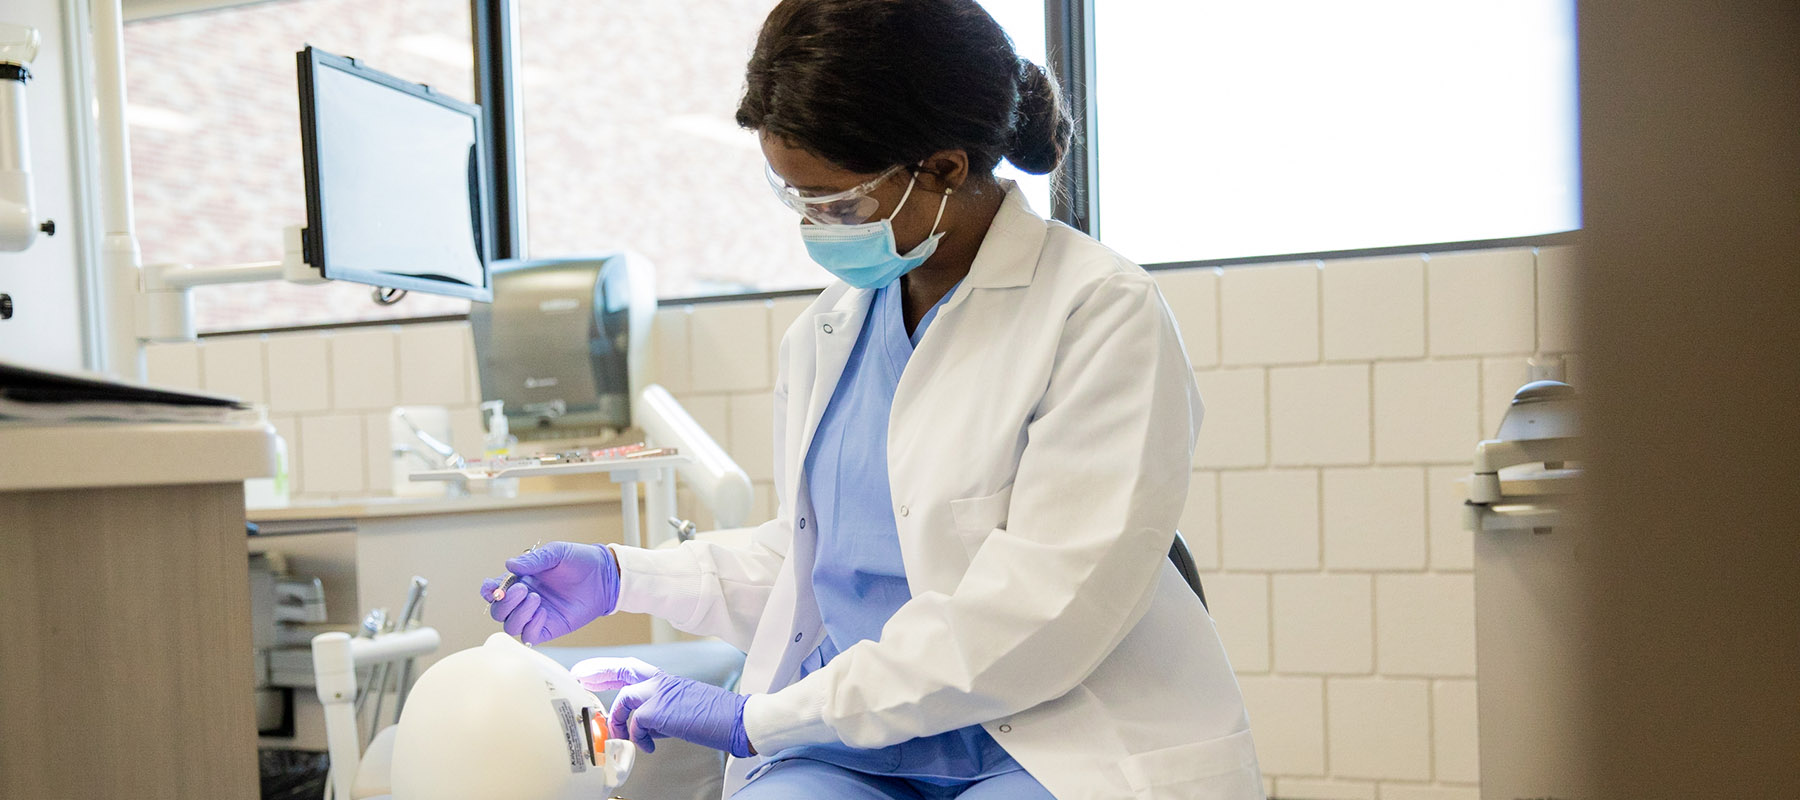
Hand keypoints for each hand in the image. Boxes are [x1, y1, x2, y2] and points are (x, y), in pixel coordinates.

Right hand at [479, 541, 619, 643]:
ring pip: (510, 626)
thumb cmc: (580, 561)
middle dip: (505, 602)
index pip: (493, 591)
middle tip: (524, 589)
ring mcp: (536, 615)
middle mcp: (524, 600)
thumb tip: (509, 565)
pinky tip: (543, 612)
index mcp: (521, 580)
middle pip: (498, 612)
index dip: (489, 591)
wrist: (605, 575)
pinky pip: (529, 636)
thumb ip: (533, 560)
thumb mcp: (556, 553)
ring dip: (518, 614)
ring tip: (536, 598)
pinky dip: (531, 626)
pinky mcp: (549, 628)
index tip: (495, 587)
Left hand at [572, 657, 753, 757]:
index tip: (592, 673)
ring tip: (625, 737)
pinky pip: (637, 723)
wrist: (738, 719)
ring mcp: (661, 693)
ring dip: (620, 720)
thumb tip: (644, 727)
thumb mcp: (683, 710)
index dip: (609, 669)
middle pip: (623, 670)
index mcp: (669, 681)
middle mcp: (663, 682)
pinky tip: (650, 746)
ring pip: (625, 699)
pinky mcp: (661, 709)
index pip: (633, 668)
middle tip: (582, 679)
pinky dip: (639, 738)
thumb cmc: (717, 718)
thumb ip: (661, 713)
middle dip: (600, 673)